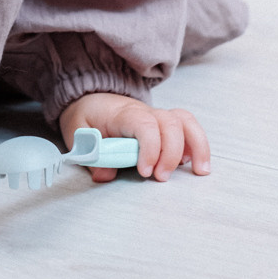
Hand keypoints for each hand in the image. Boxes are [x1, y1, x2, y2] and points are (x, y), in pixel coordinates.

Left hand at [59, 92, 210, 183]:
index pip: (144, 124)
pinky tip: (195, 164)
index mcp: (122, 113)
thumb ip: (90, 153)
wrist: (91, 100)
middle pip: (170, 123)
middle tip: (161, 178)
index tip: (145, 172)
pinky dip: (198, 144)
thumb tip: (104, 175)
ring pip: (185, 121)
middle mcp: (145, 112)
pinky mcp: (165, 125)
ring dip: (197, 146)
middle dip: (172, 153)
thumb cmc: (87, 117)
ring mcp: (157, 117)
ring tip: (200, 172)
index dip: (150, 148)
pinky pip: (188, 127)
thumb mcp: (78, 132)